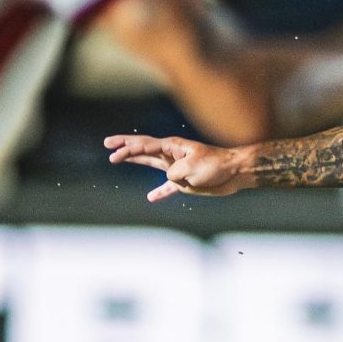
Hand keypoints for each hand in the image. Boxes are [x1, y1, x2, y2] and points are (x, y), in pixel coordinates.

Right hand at [104, 132, 249, 200]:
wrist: (235, 171)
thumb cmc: (216, 164)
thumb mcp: (192, 167)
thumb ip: (174, 172)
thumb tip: (169, 178)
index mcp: (173, 147)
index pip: (145, 146)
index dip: (128, 149)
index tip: (114, 154)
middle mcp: (172, 155)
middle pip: (143, 149)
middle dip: (125, 146)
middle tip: (107, 144)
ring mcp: (177, 168)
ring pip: (150, 163)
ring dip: (135, 161)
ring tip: (118, 158)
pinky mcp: (185, 181)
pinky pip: (168, 187)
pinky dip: (159, 192)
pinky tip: (151, 197)